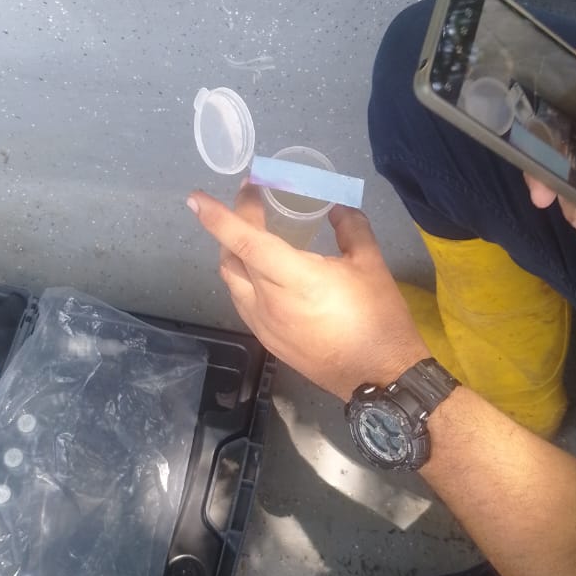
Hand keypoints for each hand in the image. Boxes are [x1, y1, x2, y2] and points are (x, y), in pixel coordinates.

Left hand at [186, 185, 427, 400]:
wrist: (379, 377)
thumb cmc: (378, 318)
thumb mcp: (371, 264)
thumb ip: (350, 227)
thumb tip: (336, 207)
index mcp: (294, 279)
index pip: (245, 241)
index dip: (219, 217)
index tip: (196, 198)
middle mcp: (268, 301)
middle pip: (232, 256)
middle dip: (233, 223)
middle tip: (252, 199)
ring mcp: (264, 324)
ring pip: (232, 280)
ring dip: (233, 251)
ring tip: (252, 230)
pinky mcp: (267, 339)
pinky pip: (241, 300)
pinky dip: (242, 277)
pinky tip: (260, 270)